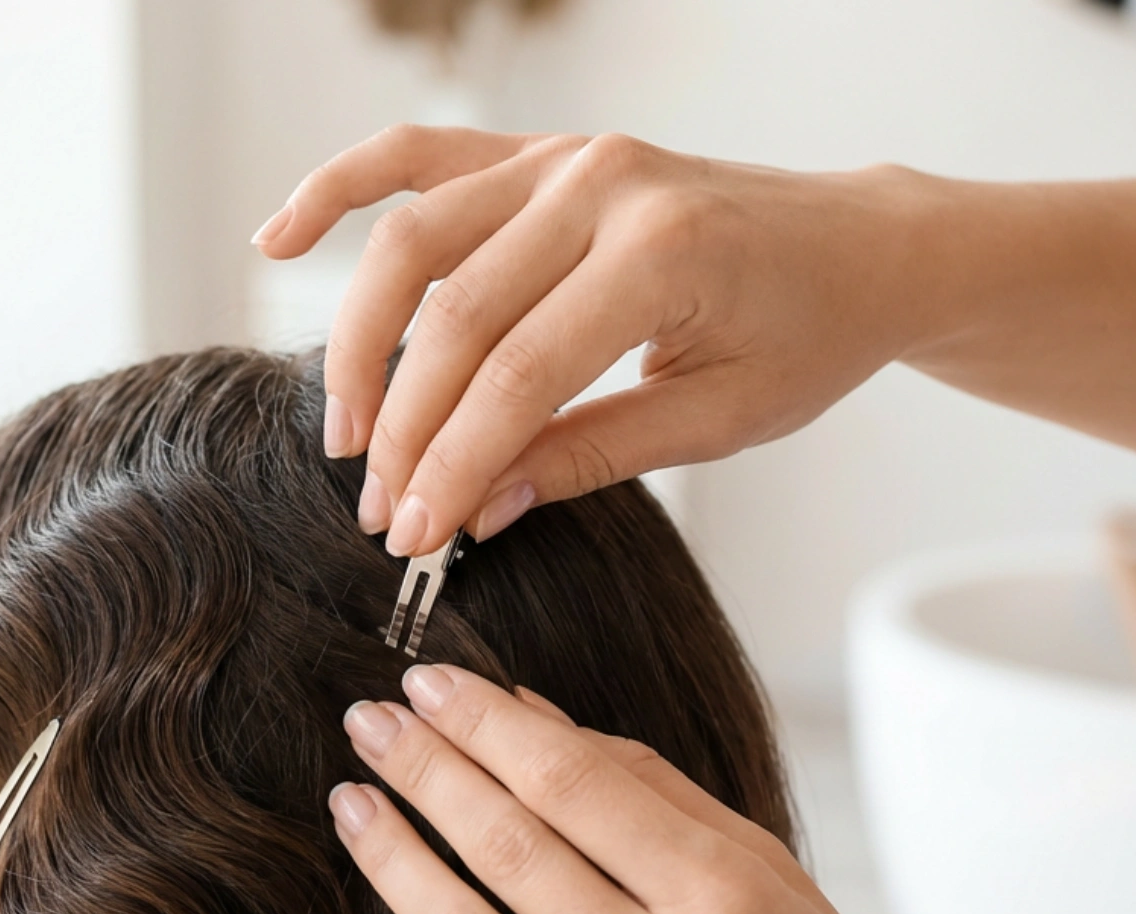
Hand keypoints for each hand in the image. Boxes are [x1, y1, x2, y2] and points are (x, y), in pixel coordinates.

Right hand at [253, 126, 932, 555]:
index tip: (415, 537)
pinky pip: (417, 157)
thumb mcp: (720, 422)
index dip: (454, 465)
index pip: (520, 377)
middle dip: (404, 429)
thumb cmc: (804, 336)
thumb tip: (479, 509)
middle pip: (454, 316)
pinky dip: (340, 190)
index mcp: (663, 254)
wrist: (858, 246)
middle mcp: (602, 186)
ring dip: (360, 341)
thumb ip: (592, 456)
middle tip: (379, 512)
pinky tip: (278, 238)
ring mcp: (563, 158)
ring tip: (345, 432)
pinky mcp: (538, 154)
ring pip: (413, 240)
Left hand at [325, 665, 1132, 913]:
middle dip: (424, 769)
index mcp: (723, 900)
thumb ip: (654, 791)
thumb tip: (532, 713)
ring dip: (392, 858)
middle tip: (369, 719)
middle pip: (506, 846)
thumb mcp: (773, 880)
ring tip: (352, 802)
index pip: (571, 781)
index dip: (484, 722)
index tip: (428, 682)